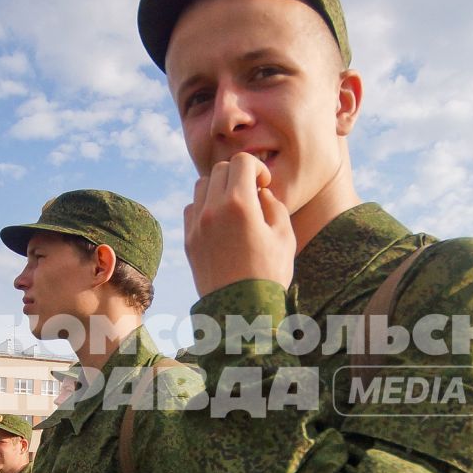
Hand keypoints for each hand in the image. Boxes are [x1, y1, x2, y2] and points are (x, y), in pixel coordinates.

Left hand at [184, 152, 294, 296]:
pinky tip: (220, 222)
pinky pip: (191, 208)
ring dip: (219, 187)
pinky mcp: (188, 239)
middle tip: (252, 194)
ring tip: (235, 207)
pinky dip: (205, 206)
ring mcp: (196, 225)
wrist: (241, 311)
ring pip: (202, 185)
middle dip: (239, 175)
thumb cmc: (269, 274)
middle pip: (220, 169)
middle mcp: (213, 210)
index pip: (242, 161)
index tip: (264, 185)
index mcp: (239, 205)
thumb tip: (260, 192)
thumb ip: (274, 205)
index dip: (257, 167)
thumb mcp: (284, 236)